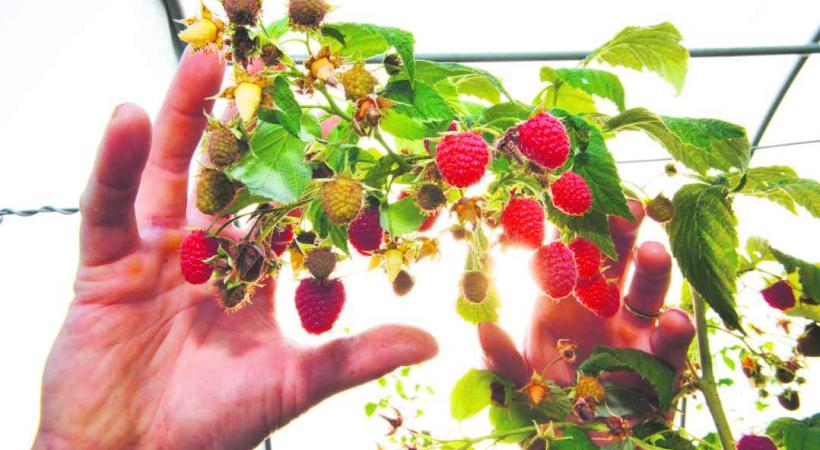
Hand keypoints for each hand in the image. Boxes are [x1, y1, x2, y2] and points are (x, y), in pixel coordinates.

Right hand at [33, 49, 436, 449]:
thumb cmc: (213, 428)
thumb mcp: (292, 384)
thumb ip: (355, 357)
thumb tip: (429, 341)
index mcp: (252, 276)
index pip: (283, 207)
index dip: (306, 166)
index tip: (334, 121)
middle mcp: (205, 255)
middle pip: (226, 176)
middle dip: (244, 125)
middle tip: (269, 70)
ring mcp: (154, 254)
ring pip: (169, 174)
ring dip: (183, 118)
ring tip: (205, 64)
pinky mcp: (105, 264)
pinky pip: (107, 206)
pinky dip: (116, 164)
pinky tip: (130, 118)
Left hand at [479, 200, 694, 398]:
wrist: (577, 437)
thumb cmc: (542, 399)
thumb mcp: (516, 381)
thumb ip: (502, 360)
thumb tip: (485, 331)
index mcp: (561, 297)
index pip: (565, 254)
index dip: (567, 228)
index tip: (568, 198)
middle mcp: (601, 304)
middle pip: (613, 259)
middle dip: (619, 231)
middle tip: (623, 207)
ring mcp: (632, 330)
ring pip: (647, 292)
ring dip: (652, 269)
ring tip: (652, 253)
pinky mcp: (659, 364)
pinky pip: (669, 346)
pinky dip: (675, 333)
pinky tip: (675, 321)